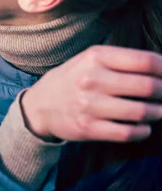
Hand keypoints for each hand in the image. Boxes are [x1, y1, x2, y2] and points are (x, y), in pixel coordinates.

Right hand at [22, 45, 161, 142]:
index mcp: (95, 57)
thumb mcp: (90, 60)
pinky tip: (143, 127)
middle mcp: (91, 79)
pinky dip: (143, 131)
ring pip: (141, 112)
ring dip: (158, 113)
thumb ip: (123, 61)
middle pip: (148, 86)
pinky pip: (128, 133)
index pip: (145, 61)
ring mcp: (89, 105)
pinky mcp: (88, 128)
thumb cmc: (74, 79)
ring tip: (158, 111)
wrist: (40, 105)